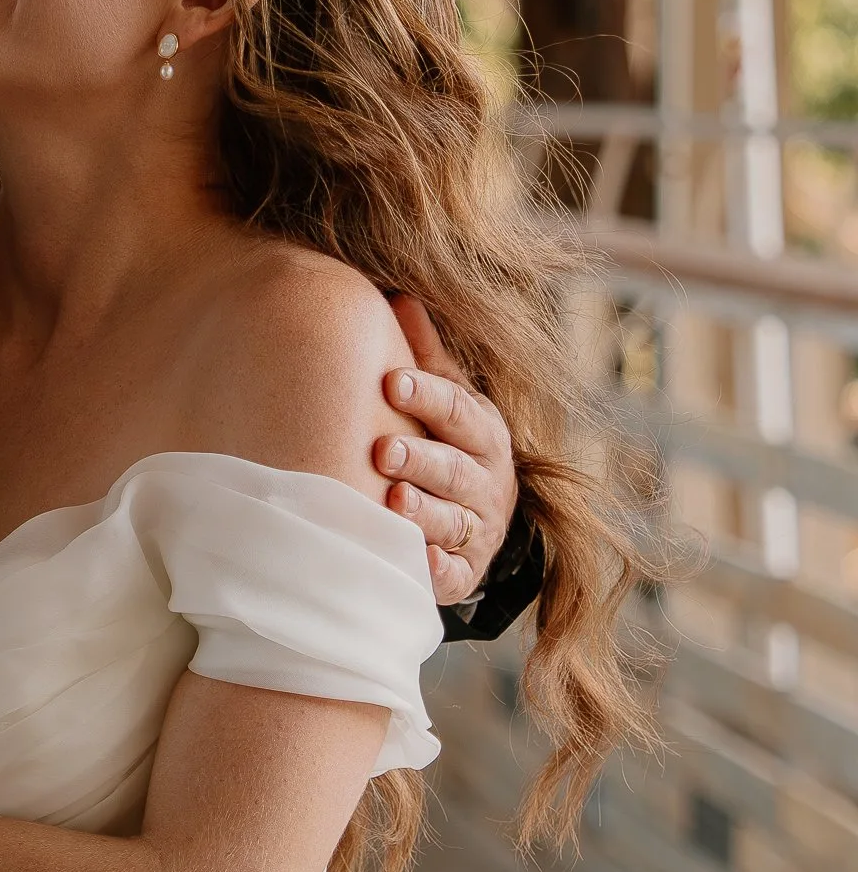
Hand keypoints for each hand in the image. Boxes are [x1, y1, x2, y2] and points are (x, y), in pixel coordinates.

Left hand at [377, 295, 518, 603]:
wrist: (478, 524)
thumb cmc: (449, 446)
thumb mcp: (448, 402)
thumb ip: (427, 357)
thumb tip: (399, 297)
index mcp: (484, 433)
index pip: (458, 411)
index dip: (426, 397)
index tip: (390, 383)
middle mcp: (489, 482)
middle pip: (456, 469)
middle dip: (421, 460)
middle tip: (382, 451)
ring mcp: (479, 530)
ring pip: (453, 521)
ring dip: (424, 513)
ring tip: (392, 502)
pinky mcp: (464, 573)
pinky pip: (452, 574)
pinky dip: (435, 570)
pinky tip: (415, 561)